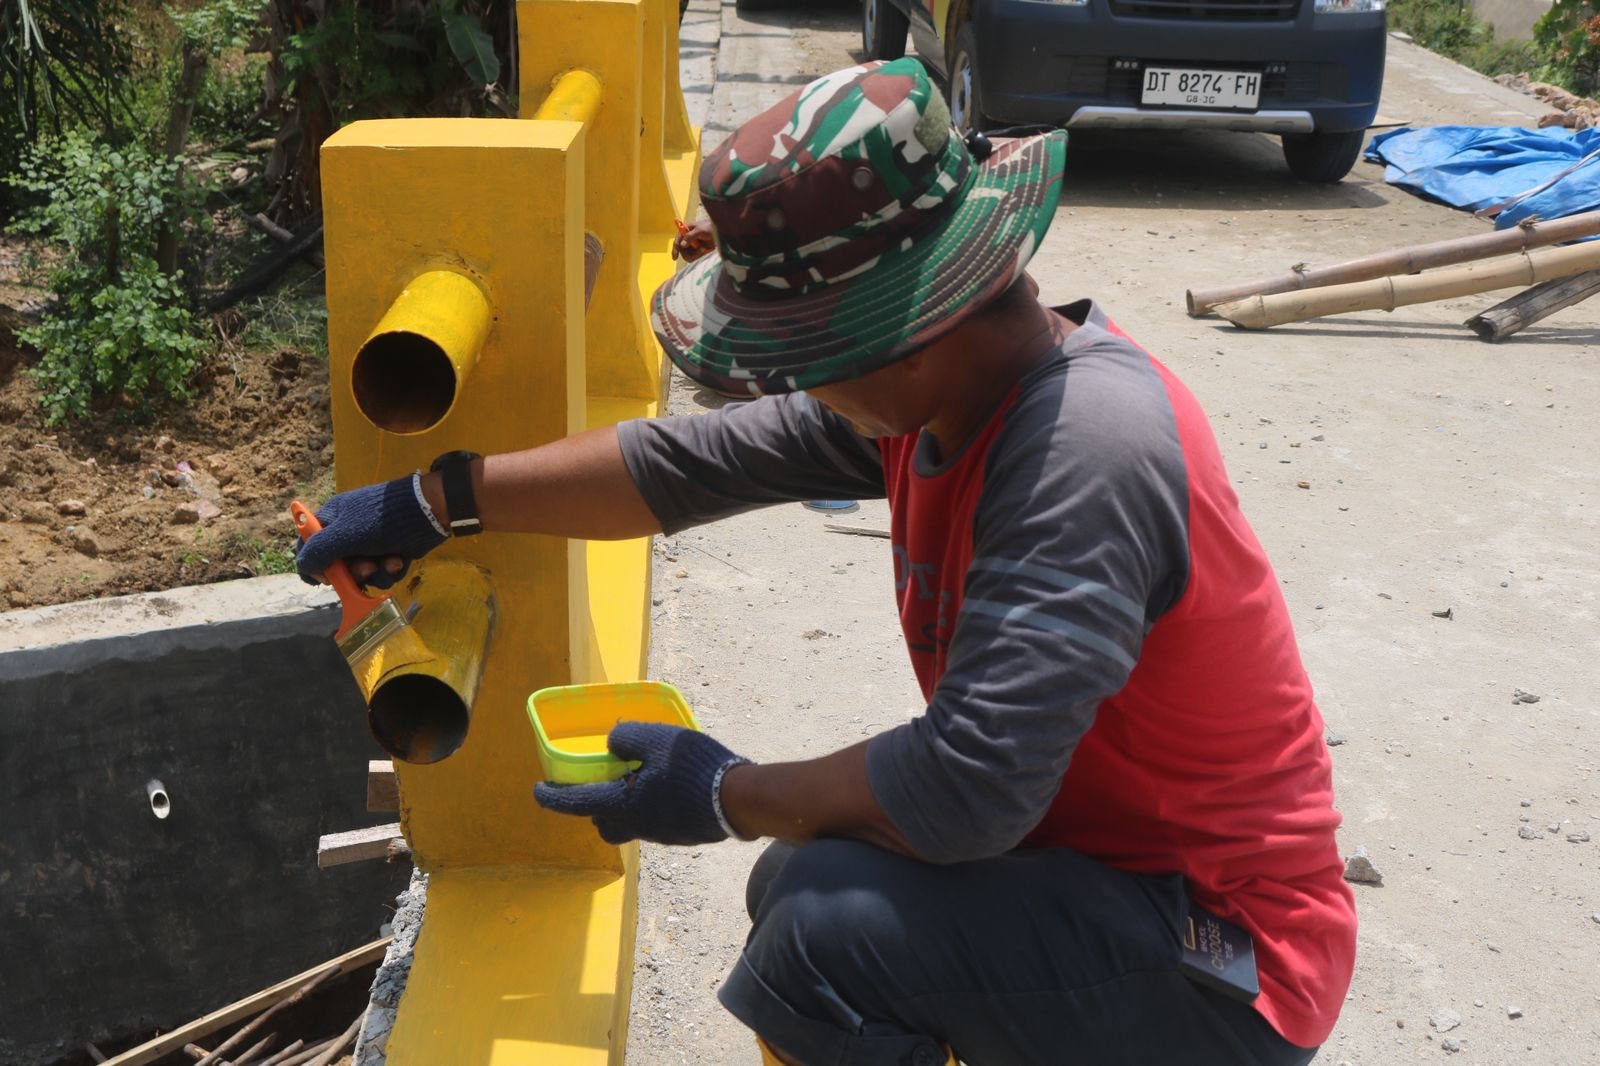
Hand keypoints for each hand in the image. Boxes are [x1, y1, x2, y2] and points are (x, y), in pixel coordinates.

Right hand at [294, 476, 447, 588]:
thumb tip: (303, 566)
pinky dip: (391, 569)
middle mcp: (348, 532)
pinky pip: (382, 571)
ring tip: (387, 561)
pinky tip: (400, 560)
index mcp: (331, 520)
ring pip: (362, 572)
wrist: (427, 512)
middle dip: (353, 572)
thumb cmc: (379, 519)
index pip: (308, 544)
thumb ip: (318, 551)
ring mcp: (370, 542)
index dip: (313, 564)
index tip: (324, 578)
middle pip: (338, 565)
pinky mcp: (390, 551)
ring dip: (375, 572)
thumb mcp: (343, 534)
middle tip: (365, 568)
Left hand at [534, 722, 750, 845]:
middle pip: (604, 824)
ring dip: (626, 806)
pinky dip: (652, 807)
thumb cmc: (690, 767)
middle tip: (600, 786)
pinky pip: (655, 821)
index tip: (538, 791)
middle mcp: (635, 825)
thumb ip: (626, 737)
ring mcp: (659, 834)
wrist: (735, 799)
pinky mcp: (680, 835)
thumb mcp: (654, 738)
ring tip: (639, 781)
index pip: (575, 803)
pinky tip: (669, 788)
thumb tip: (614, 743)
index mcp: (621, 804)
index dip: (552, 797)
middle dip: (595, 809)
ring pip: (631, 824)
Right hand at [672, 219, 716, 261]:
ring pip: (687, 255)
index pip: (677, 241)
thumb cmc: (709, 228)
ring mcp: (691, 246)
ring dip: (695, 254)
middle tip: (699, 251)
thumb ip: (690, 237)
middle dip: (688, 253)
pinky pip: (693, 257)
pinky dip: (698, 255)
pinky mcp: (696, 251)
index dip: (675, 249)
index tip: (675, 257)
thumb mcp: (699, 230)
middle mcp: (686, 240)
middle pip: (681, 251)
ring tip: (703, 249)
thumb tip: (682, 245)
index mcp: (684, 232)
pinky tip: (704, 250)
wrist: (719, 232)